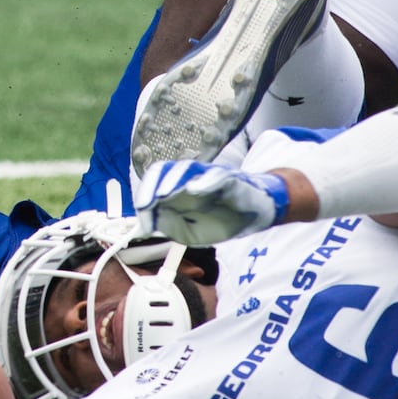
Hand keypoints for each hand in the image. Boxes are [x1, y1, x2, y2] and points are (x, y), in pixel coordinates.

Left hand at [133, 160, 289, 246]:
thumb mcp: (188, 229)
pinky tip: (195, 190)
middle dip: (153, 187)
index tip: (140, 216)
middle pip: (167, 171)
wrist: (257, 212)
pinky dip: (206, 181)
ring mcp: (212, 176)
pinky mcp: (232, 179)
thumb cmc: (221, 218)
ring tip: (162, 195)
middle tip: (144, 205)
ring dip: (173, 181)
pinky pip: (218, 176)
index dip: (145, 195)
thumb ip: (167, 224)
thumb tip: (145, 225)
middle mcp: (192, 178)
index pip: (156, 181)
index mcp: (178, 188)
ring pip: (189, 169)